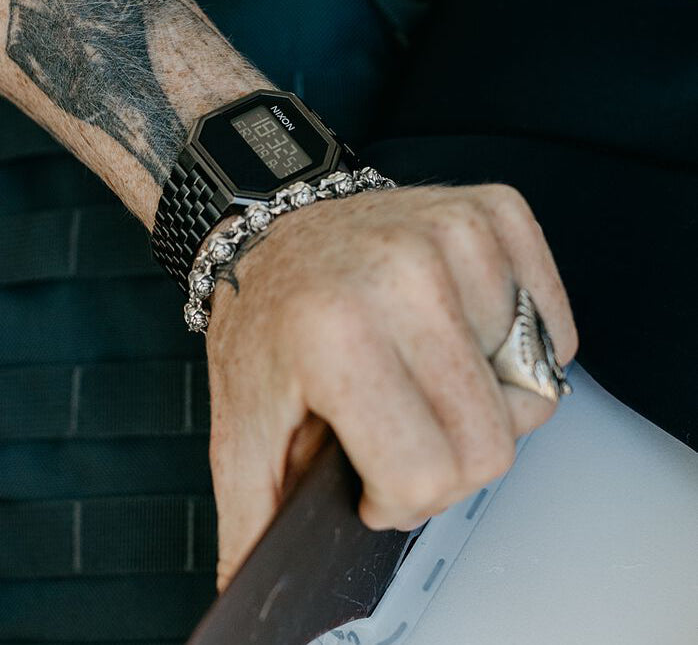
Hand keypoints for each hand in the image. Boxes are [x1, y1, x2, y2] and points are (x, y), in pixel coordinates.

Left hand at [205, 183, 576, 591]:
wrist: (272, 220)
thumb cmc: (263, 312)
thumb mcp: (240, 419)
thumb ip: (250, 511)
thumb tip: (252, 583)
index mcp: (336, 335)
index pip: (426, 476)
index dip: (399, 498)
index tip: (376, 477)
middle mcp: (403, 276)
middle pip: (492, 443)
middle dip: (446, 461)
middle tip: (403, 428)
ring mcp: (457, 236)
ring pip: (531, 390)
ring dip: (480, 400)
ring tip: (422, 370)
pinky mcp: (495, 213)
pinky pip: (556, 329)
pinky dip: (517, 350)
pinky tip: (458, 334)